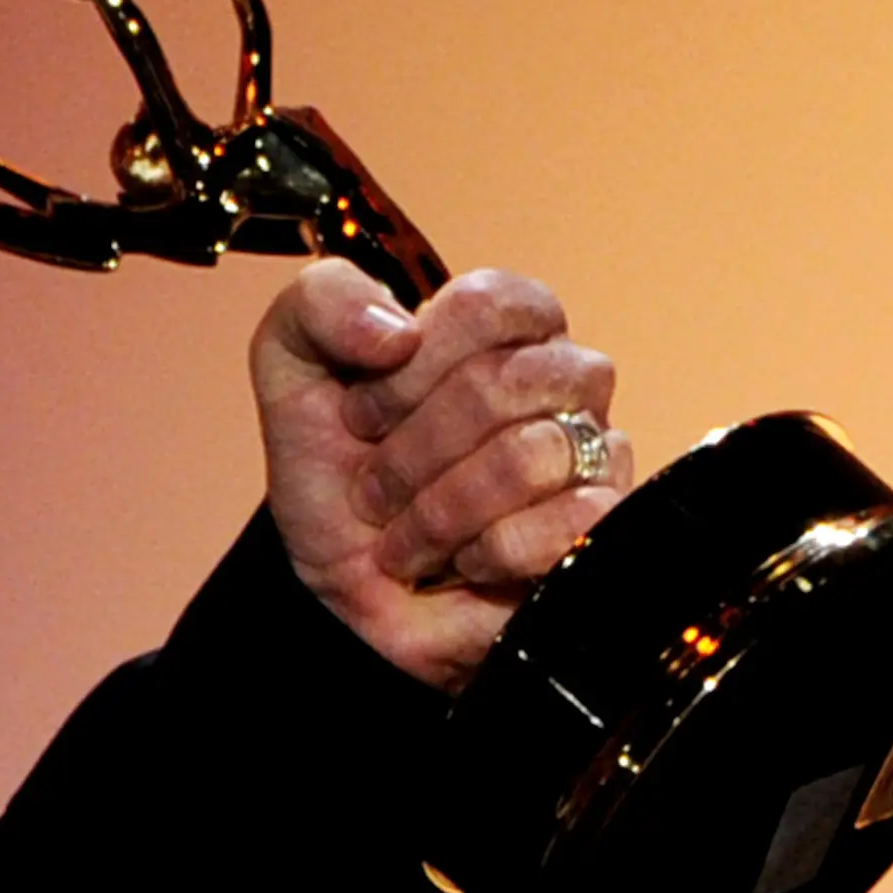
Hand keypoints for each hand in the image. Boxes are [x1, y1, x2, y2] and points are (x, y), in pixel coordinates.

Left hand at [253, 261, 628, 692]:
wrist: (342, 589)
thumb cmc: (335, 473)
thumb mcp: (291, 367)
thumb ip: (321, 303)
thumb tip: (396, 330)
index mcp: (504, 326)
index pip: (491, 303)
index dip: (412, 367)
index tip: (361, 414)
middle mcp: (563, 379)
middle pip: (507, 382)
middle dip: (412, 449)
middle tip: (374, 487)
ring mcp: (593, 451)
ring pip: (531, 455)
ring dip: (437, 511)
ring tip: (406, 535)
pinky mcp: (601, 528)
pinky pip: (567, 523)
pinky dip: (487, 552)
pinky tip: (463, 560)